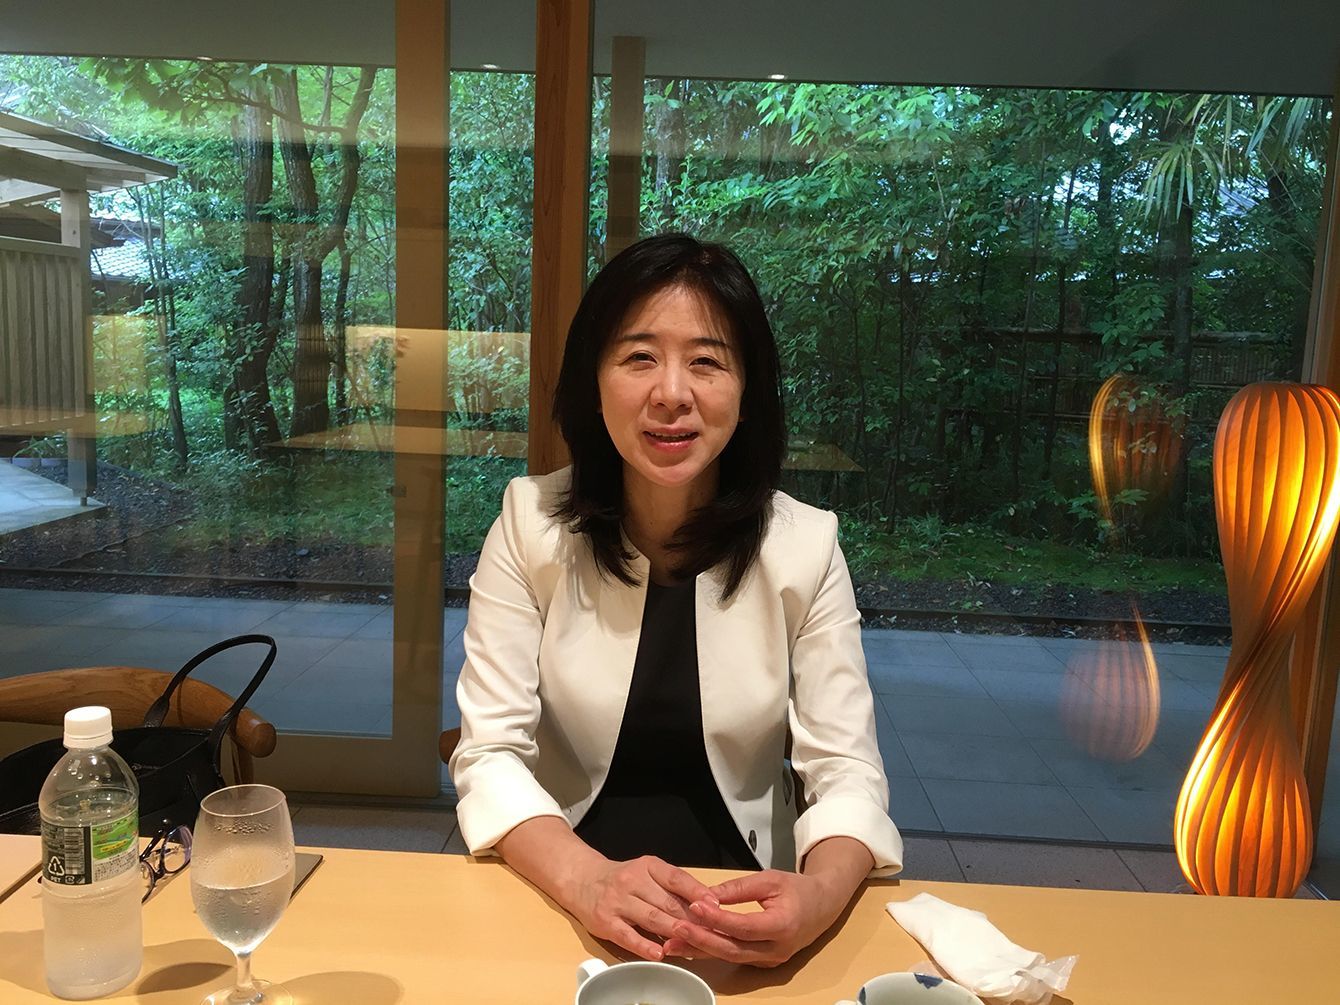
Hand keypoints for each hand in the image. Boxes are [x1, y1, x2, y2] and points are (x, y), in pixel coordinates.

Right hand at [569, 855, 717, 962]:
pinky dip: (644, 946)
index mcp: (647, 866)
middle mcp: (632, 881)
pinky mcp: (605, 921)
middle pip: (667, 901)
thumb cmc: (622, 879)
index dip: (697, 892)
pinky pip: (627, 936)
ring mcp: (618, 901)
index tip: (715, 904)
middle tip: (711, 929)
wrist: (582, 880)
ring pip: (651, 918)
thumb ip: (672, 886)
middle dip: (691, 917)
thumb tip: (707, 902)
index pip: (676, 878)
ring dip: (673, 931)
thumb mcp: (647, 872)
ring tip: (692, 941)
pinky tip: (659, 953)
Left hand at [661, 869, 847, 967]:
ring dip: (701, 950)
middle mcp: (777, 949)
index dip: (718, 918)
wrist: (823, 906)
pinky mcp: (763, 962)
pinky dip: (712, 951)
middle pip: (733, 949)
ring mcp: (770, 960)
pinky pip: (735, 957)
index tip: (695, 906)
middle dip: (702, 940)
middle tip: (676, 930)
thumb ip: (739, 887)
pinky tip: (691, 945)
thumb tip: (708, 894)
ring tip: (673, 942)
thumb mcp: (770, 879)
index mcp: (783, 925)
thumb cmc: (798, 889)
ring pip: (731, 957)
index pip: (744, 926)